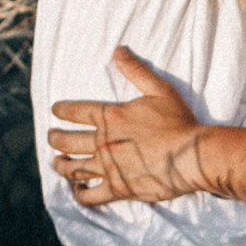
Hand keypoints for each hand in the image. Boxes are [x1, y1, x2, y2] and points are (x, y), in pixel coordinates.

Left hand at [48, 47, 212, 205]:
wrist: (194, 156)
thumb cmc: (179, 122)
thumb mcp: (159, 90)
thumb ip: (136, 70)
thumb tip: (118, 50)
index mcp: (110, 117)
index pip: (75, 112)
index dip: (61, 110)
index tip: (54, 111)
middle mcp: (103, 142)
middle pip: (66, 141)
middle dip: (55, 138)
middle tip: (52, 137)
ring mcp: (109, 168)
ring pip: (73, 168)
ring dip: (61, 165)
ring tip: (57, 163)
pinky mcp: (119, 189)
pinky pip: (90, 195)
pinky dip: (79, 194)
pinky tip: (76, 191)